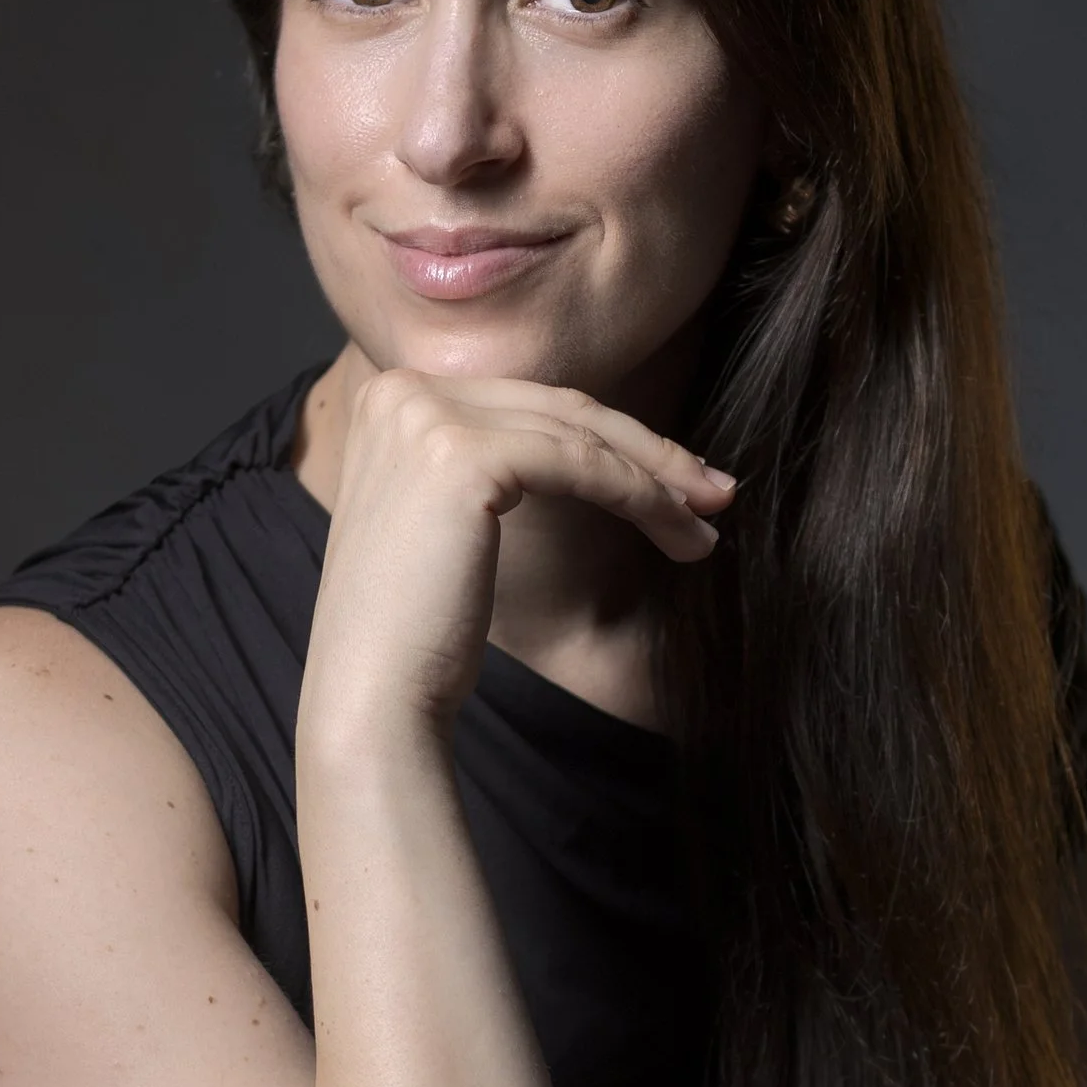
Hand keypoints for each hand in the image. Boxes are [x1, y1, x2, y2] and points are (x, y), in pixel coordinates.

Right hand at [300, 365, 734, 739]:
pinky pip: (583, 465)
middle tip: (713, 494)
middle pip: (559, 408)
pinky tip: (679, 532)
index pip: (528, 406)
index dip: (610, 439)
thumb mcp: (448, 522)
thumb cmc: (417, 632)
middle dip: (649, 451)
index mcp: (393, 397)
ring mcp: (427, 416)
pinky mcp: (463, 454)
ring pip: (581, 434)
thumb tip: (589, 448)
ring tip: (705, 530)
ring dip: (659, 482)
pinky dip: (642, 497)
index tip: (674, 482)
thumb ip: (490, 465)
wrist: (373, 695)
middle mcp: (402, 391)